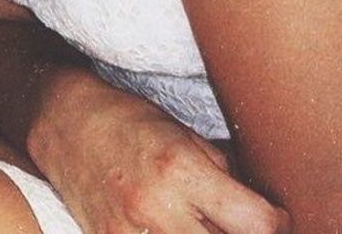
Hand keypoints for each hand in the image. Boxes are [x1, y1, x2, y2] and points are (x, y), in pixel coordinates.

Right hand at [33, 77, 289, 233]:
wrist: (63, 121)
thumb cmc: (127, 119)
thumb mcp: (182, 132)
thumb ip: (222, 174)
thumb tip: (260, 208)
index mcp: (182, 168)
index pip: (257, 223)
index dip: (278, 224)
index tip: (278, 219)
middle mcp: (157, 207)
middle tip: (244, 226)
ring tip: (206, 224)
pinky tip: (175, 230)